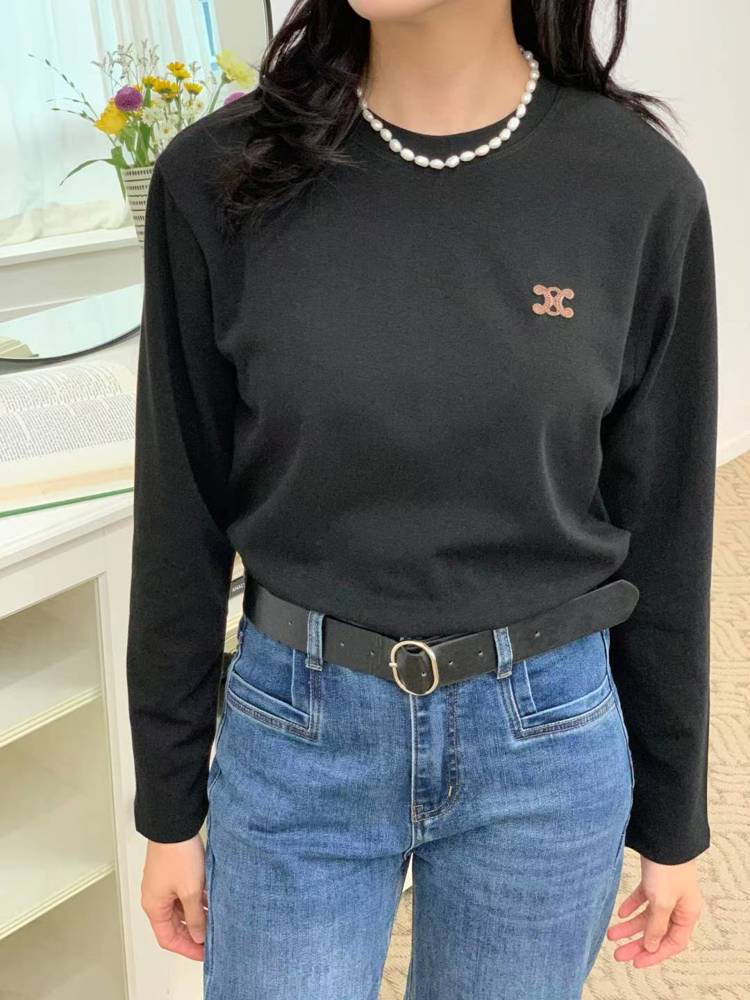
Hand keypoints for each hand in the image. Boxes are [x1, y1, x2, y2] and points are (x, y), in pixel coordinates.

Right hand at [140, 834, 207, 959]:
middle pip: (173, 925)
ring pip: (180, 909)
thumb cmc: (177, 855)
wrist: (174, 824)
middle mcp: (156, 897)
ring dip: (196, 915)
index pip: (168, 939)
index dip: (186, 948)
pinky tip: (212, 900)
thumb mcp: (190, 891)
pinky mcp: (172, 873)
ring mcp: (163, 885)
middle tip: (212, 939)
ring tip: (216, 920)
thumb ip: (195, 916)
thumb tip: (198, 935)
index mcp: (154, 906)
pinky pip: (183, 894)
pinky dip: (196, 900)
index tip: (204, 953)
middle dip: (192, 933)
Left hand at [606, 854, 703, 966]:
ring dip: (630, 926)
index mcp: (687, 914)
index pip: (673, 943)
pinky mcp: (656, 879)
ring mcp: (667, 892)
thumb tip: (651, 946)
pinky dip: (631, 905)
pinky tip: (619, 912)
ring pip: (647, 916)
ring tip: (610, 934)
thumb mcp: (662, 902)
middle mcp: (679, 905)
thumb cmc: (668, 869)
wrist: (664, 837)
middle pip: (657, 932)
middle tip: (618, 954)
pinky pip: (643, 899)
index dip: (654, 955)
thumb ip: (656, 926)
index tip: (635, 962)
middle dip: (637, 943)